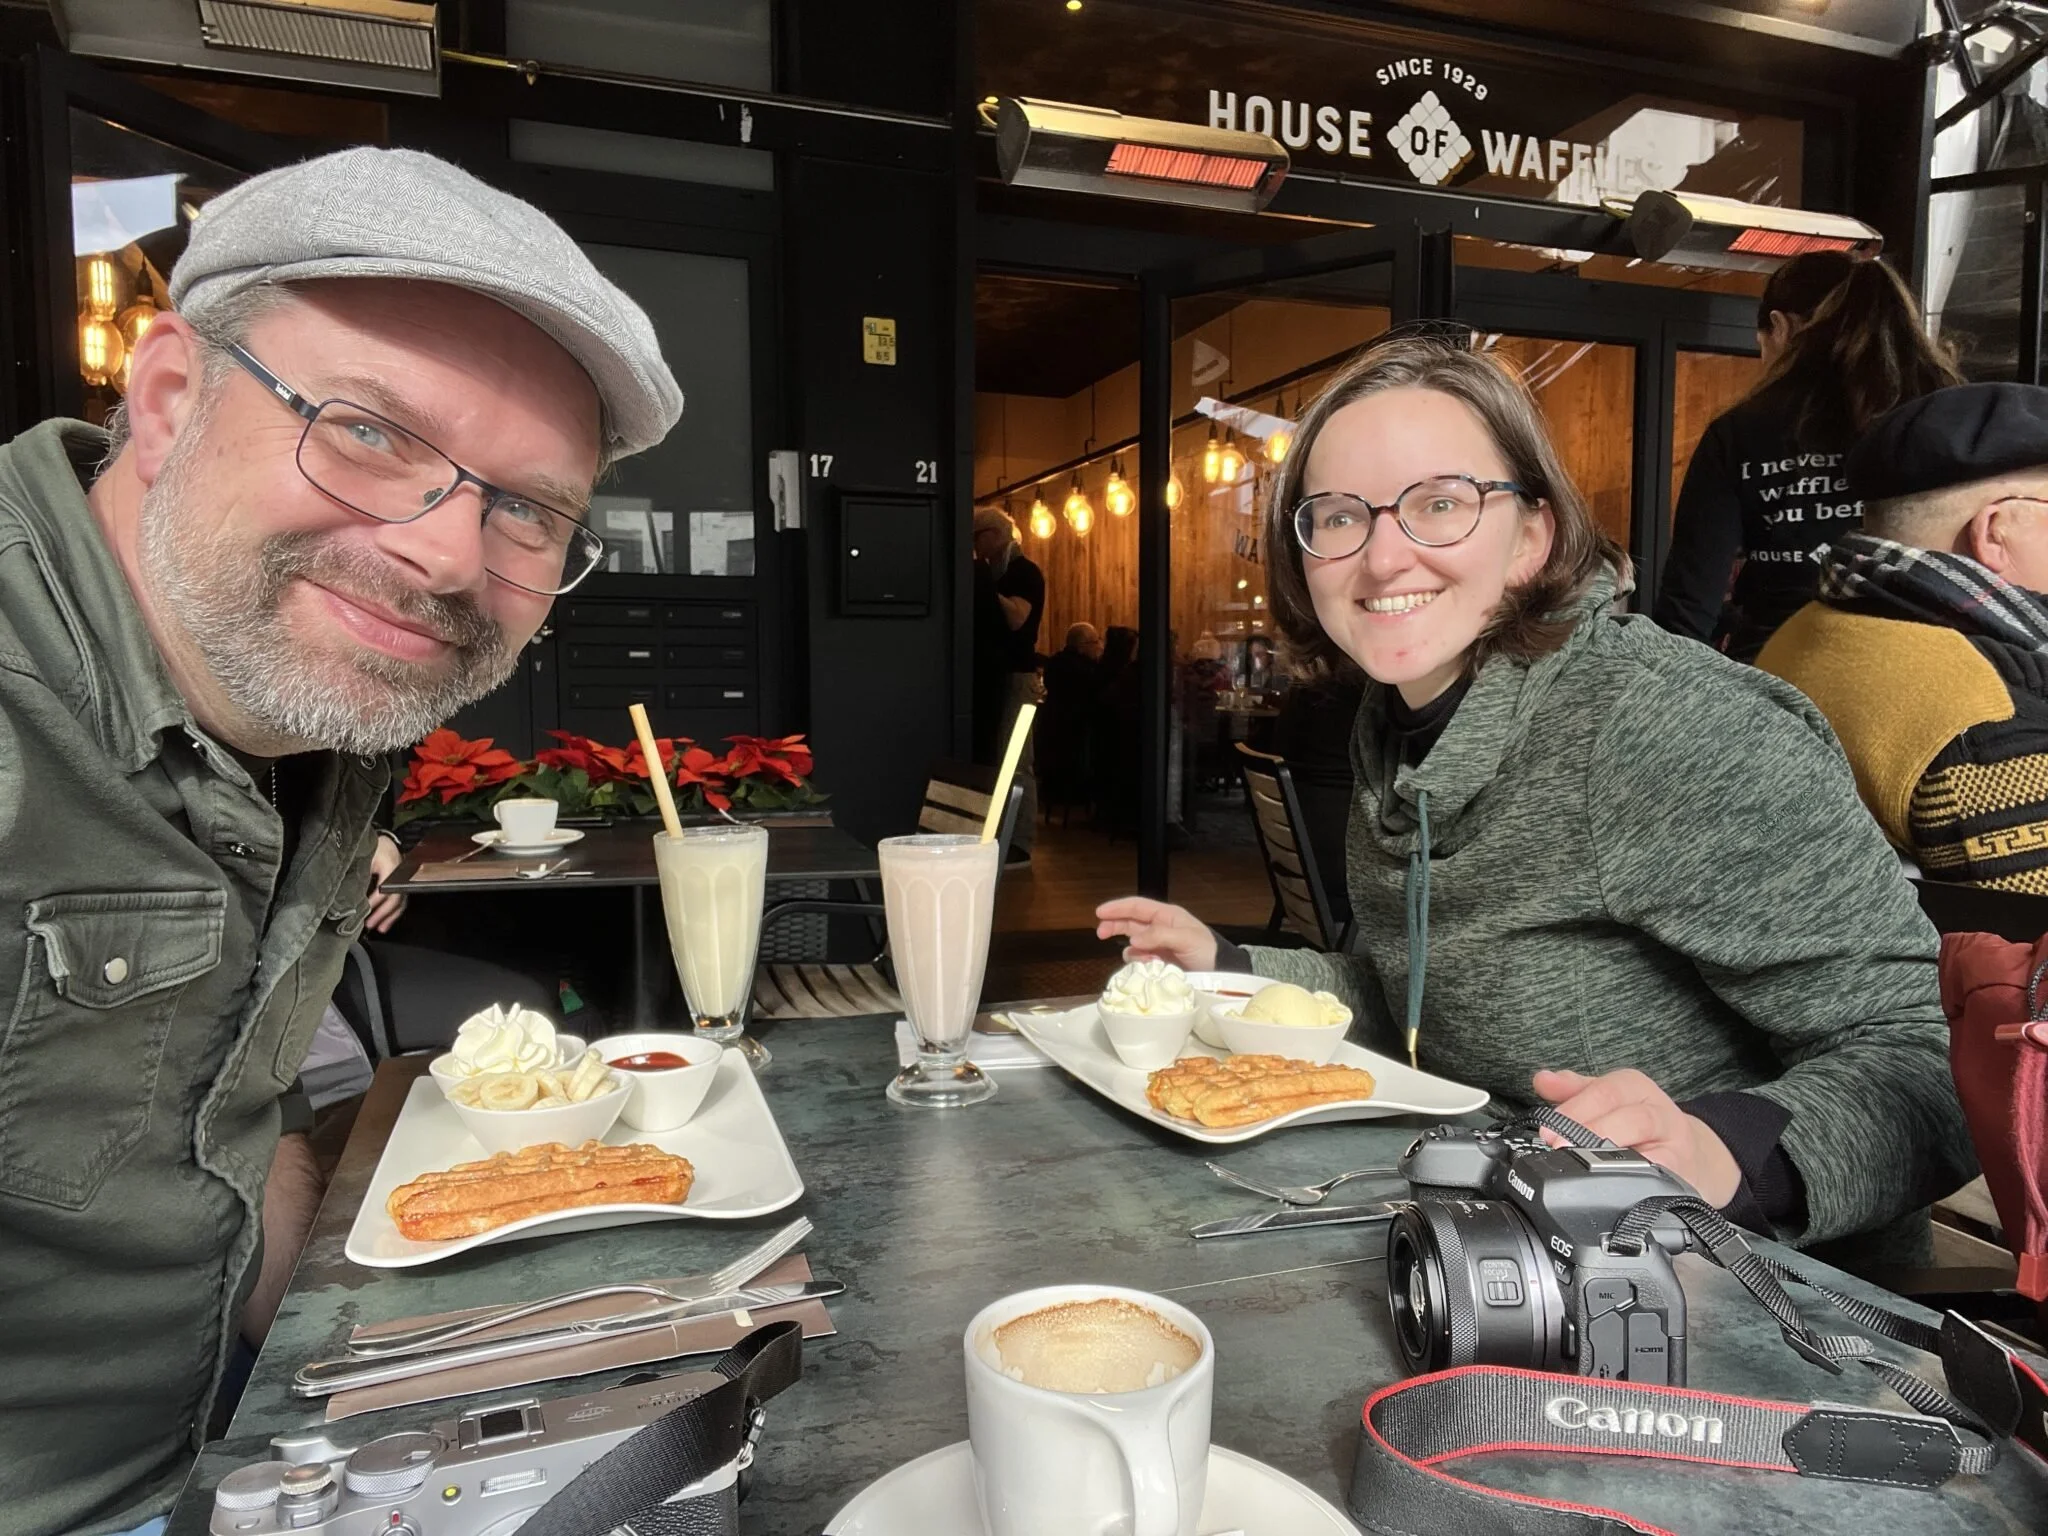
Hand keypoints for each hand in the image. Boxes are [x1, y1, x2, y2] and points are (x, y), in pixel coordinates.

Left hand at [366, 832, 406, 933]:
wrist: (385, 841)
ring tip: (380, 928)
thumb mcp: (365, 857)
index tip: (364, 910)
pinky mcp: (402, 885)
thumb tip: (350, 892)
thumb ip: (360, 873)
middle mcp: (401, 876)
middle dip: (383, 913)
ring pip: (400, 903)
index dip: (374, 901)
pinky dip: (394, 913)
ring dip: (390, 917)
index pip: (384, 889)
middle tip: (370, 924)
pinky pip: (400, 901)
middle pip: (395, 899)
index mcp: (391, 867)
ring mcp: (403, 881)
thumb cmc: (374, 846)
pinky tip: (386, 923)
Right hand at [1094, 897, 1216, 971]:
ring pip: (1132, 945)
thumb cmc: (1207, 950)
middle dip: (1114, 926)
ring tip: (1147, 960)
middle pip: (1129, 922)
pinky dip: (1139, 964)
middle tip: (1100, 934)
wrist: (1220, 972)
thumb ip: (1159, 936)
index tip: (1099, 912)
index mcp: (1166, 915)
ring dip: (1132, 952)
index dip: (1117, 908)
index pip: (1136, 906)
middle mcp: (1158, 928)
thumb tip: (1133, 942)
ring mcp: (1157, 946)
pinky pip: (1139, 960)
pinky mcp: (1157, 962)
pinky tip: (1150, 967)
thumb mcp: (1186, 939)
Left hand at [1531, 1068, 1741, 1207]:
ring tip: (1583, 1165)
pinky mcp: (1682, 1177)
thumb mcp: (1608, 1100)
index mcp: (1636, 1088)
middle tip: (1559, 1146)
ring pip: (1649, 1148)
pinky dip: (1638, 1181)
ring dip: (1613, 1155)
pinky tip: (1614, 1186)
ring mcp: (1674, 1146)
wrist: (1692, 1156)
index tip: (1547, 1130)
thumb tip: (1542, 1080)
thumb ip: (1574, 1091)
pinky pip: (1662, 1179)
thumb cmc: (1640, 1125)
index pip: (1605, 1092)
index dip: (1575, 1110)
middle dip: (1590, 1131)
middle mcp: (1659, 1113)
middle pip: (1630, 1117)